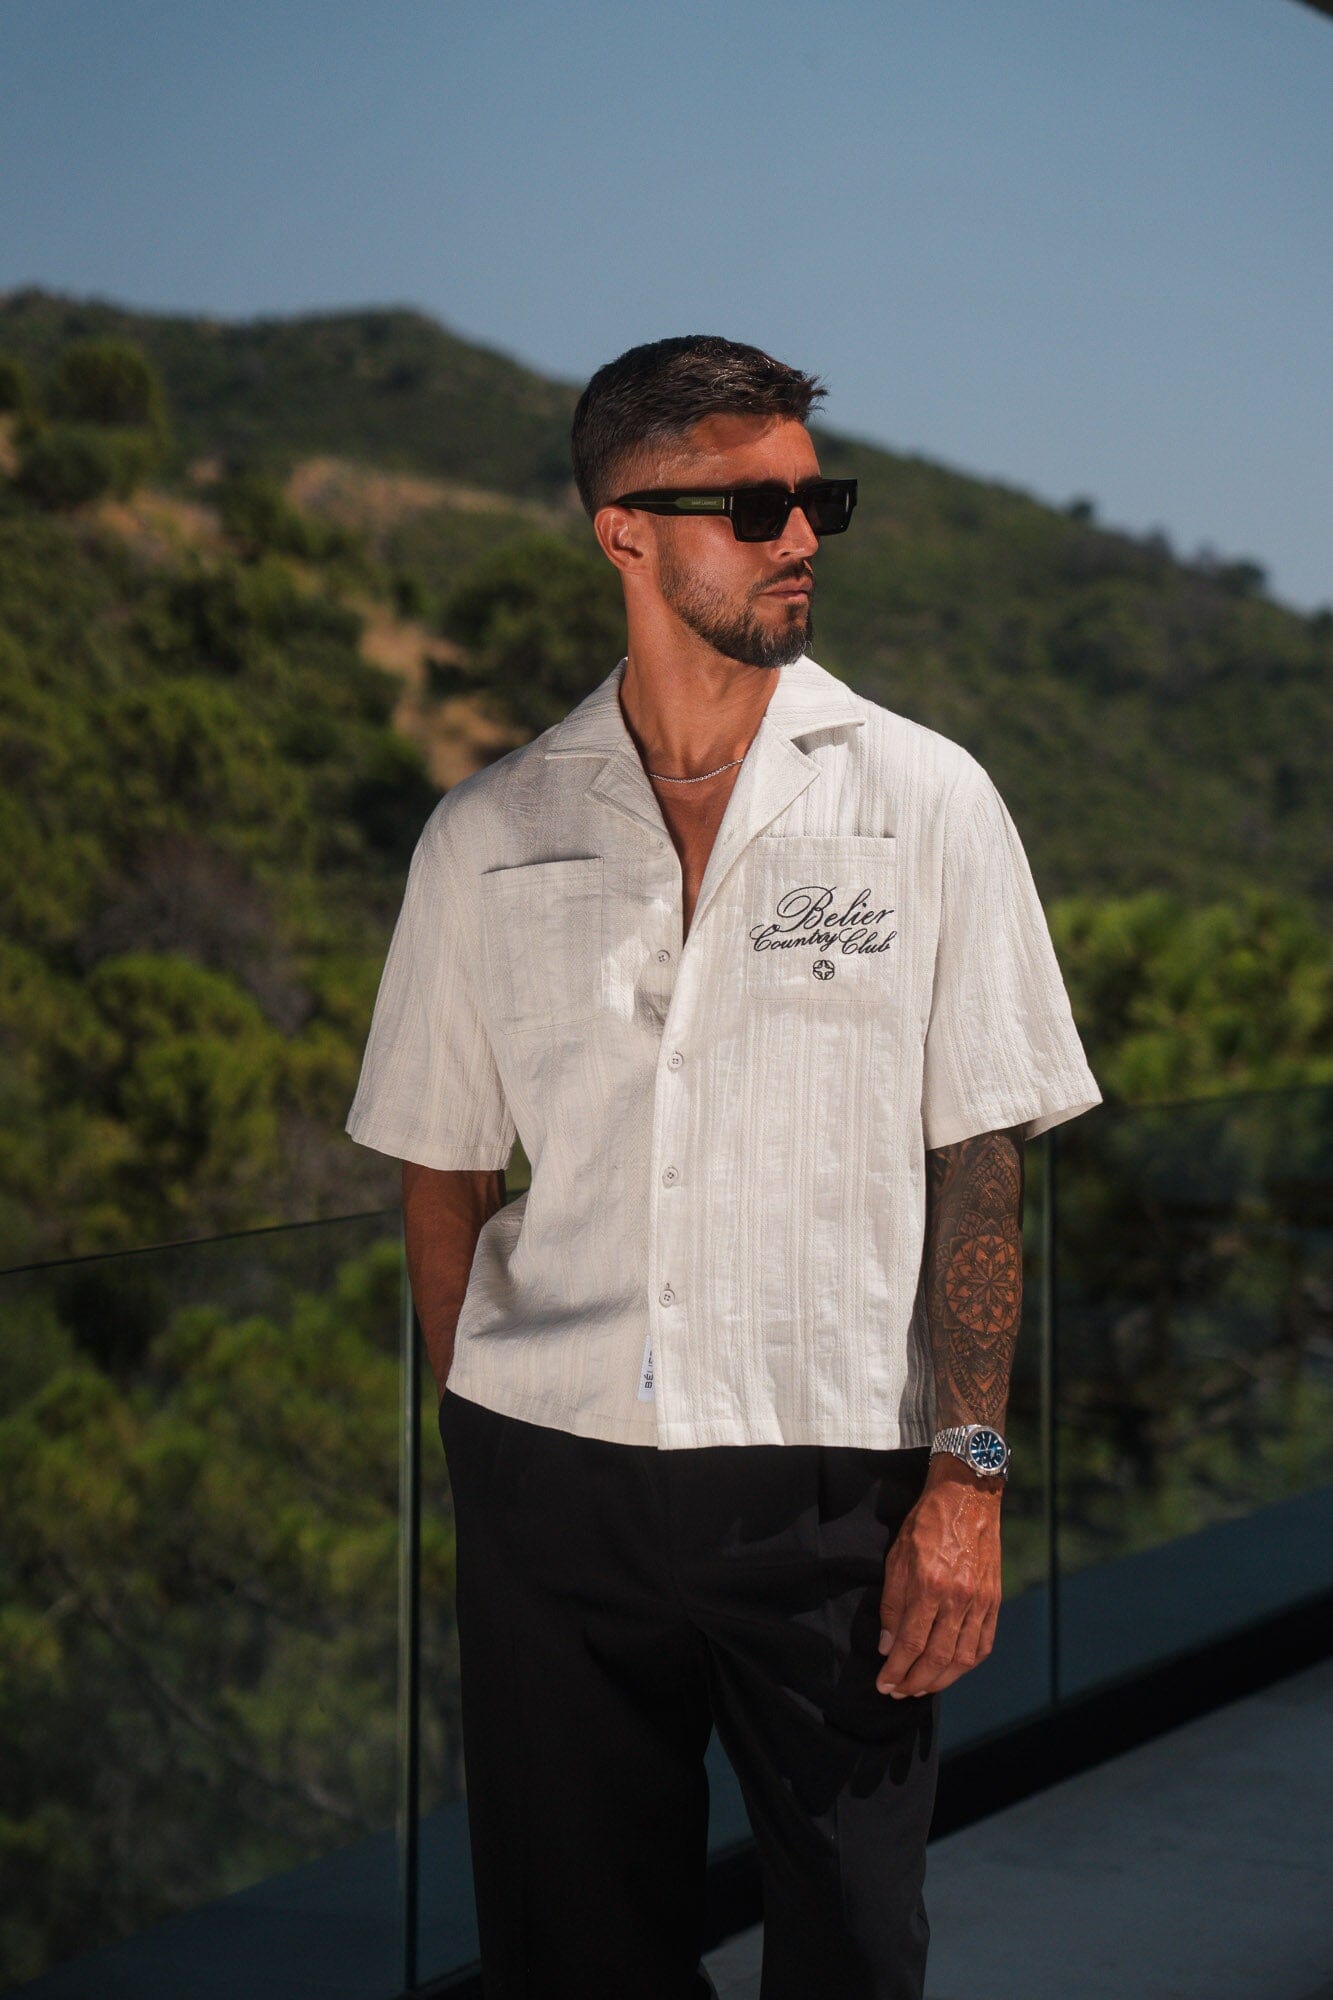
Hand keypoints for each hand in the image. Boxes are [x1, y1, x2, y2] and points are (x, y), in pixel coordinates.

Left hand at [875, 1456, 1002, 1697]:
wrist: (967, 1495)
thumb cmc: (927, 1522)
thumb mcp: (897, 1556)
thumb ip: (893, 1604)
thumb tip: (888, 1646)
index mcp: (930, 1585)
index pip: (910, 1643)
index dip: (896, 1670)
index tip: (883, 1684)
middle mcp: (958, 1598)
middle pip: (937, 1658)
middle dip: (914, 1682)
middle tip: (897, 1692)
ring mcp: (980, 1601)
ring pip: (963, 1659)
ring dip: (940, 1681)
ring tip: (920, 1687)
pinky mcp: (994, 1600)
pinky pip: (983, 1644)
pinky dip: (968, 1664)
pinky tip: (952, 1670)